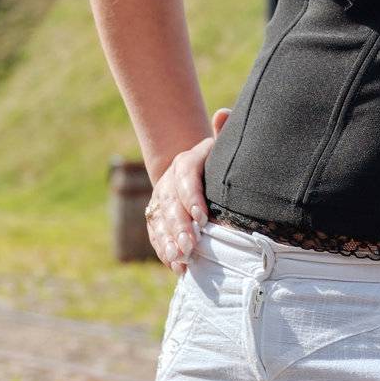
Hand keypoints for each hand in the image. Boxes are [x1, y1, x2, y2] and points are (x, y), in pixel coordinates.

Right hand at [145, 107, 229, 273]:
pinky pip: (156, 234)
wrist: (196, 171)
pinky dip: (164, 251)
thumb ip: (224, 133)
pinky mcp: (156, 218)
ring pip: (160, 221)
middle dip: (180, 226)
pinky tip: (177, 266)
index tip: (203, 217)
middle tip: (191, 245)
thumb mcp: (221, 148)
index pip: (185, 177)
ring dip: (170, 242)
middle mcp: (168, 181)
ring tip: (182, 259)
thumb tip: (223, 114)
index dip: (192, 197)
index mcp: (186, 162)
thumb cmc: (217, 163)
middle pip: (171, 204)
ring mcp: (159, 201)